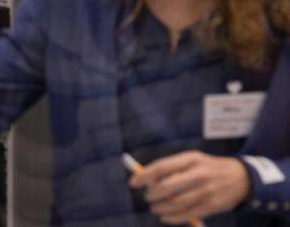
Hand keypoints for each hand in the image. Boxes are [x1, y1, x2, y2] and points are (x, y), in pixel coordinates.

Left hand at [129, 151, 250, 223]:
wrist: (242, 177)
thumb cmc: (208, 167)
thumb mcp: (193, 159)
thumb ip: (172, 167)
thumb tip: (148, 179)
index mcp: (191, 159)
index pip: (162, 167)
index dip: (145, 176)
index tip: (133, 182)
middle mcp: (199, 174)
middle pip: (168, 186)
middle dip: (153, 194)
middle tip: (148, 197)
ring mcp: (207, 191)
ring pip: (176, 203)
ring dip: (160, 207)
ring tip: (154, 207)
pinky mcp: (212, 206)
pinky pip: (188, 214)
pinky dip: (172, 218)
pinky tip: (164, 217)